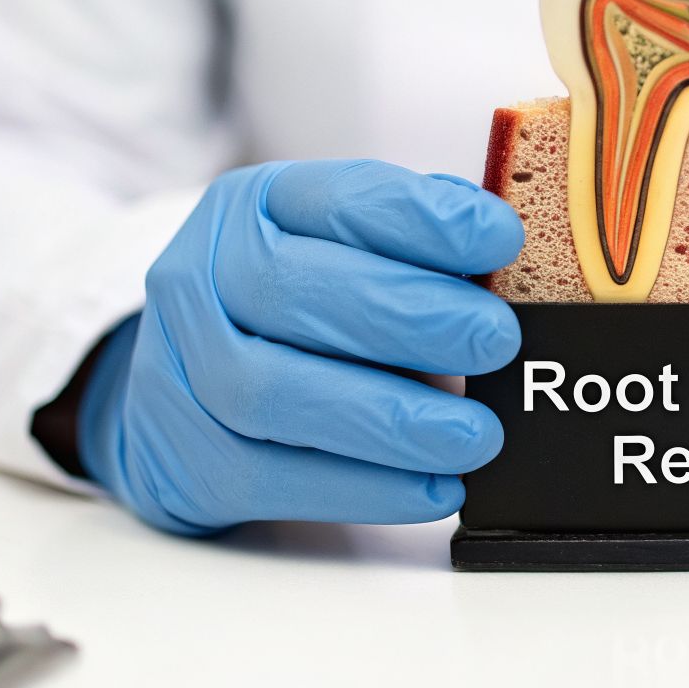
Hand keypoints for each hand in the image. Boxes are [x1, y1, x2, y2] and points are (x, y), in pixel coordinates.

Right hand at [78, 160, 523, 534]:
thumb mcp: (341, 250)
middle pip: (295, 291)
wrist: (180, 395)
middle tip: (496, 340)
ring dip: (391, 419)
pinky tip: (435, 488)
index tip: (501, 238)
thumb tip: (508, 260)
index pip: (339, 199)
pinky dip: (366, 487)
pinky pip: (276, 478)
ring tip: (476, 435)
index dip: (424, 219)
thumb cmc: (292, 313)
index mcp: (254, 206)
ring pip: (276, 393)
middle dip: (411, 317)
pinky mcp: (191, 460)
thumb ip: (415, 247)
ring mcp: (182, 369)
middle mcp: (203, 276)